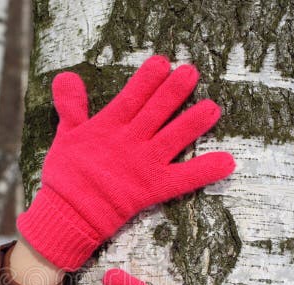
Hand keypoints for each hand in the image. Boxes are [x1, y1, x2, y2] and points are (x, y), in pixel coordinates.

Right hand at [17, 56, 235, 271]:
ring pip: (174, 137)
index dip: (147, 79)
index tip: (162, 62)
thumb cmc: (66, 175)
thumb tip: (66, 76)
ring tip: (213, 108)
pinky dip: (205, 171)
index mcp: (108, 127)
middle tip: (192, 72)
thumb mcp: (66, 135)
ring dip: (194, 123)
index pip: (132, 96)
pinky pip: (184, 178)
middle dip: (175, 91)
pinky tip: (227, 162)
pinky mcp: (153, 188)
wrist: (68, 213)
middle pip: (157, 111)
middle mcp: (130, 141)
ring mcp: (144, 164)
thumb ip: (71, 106)